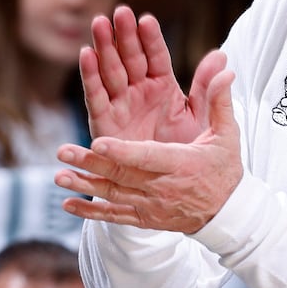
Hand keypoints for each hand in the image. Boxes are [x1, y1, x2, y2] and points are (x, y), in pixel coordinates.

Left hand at [57, 55, 241, 232]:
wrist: (227, 213)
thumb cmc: (224, 167)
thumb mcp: (227, 134)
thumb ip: (219, 101)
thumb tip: (226, 69)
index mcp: (181, 163)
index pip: (147, 156)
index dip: (122, 151)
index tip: (99, 142)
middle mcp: (163, 187)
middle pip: (122, 175)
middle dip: (91, 164)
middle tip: (64, 151)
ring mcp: (152, 206)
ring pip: (114, 195)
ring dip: (85, 185)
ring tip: (59, 175)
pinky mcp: (145, 219)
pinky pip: (115, 216)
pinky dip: (91, 212)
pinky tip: (67, 205)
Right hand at [81, 7, 217, 144]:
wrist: (172, 185)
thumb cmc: (187, 150)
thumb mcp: (202, 117)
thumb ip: (208, 88)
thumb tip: (222, 56)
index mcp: (164, 86)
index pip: (156, 56)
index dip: (150, 38)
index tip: (146, 19)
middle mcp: (140, 91)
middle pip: (130, 57)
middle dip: (124, 35)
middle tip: (119, 12)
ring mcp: (121, 104)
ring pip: (111, 70)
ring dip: (104, 47)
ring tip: (99, 23)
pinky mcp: (104, 122)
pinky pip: (96, 96)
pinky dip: (90, 75)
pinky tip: (86, 54)